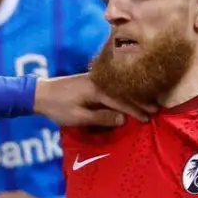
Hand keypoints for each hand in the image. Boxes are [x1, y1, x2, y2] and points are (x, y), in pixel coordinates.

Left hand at [34, 74, 151, 127]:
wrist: (41, 93)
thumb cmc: (58, 107)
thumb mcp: (78, 117)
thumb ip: (101, 117)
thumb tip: (123, 119)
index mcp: (97, 89)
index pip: (122, 101)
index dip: (136, 110)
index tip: (149, 118)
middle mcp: (100, 81)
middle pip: (125, 91)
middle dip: (140, 101)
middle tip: (156, 109)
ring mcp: (97, 79)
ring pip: (120, 88)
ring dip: (134, 96)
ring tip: (148, 102)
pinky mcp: (93, 80)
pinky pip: (113, 87)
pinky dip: (123, 92)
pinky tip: (130, 95)